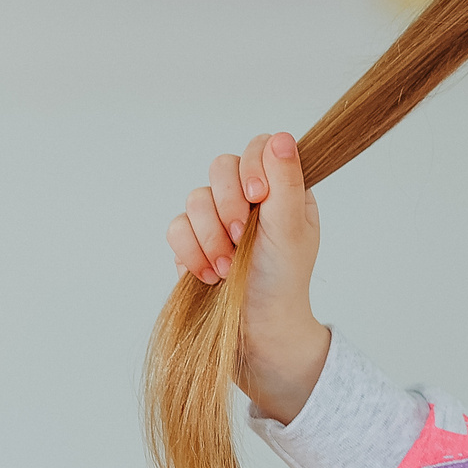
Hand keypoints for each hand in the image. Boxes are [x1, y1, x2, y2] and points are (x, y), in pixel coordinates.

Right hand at [165, 131, 329, 421]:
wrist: (258, 330)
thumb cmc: (283, 279)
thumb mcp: (291, 229)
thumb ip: (285, 183)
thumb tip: (283, 138)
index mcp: (282, 188)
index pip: (261, 147)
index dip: (253, 165)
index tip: (258, 197)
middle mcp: (249, 197)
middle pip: (221, 166)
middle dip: (227, 205)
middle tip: (241, 237)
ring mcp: (218, 217)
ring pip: (195, 198)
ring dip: (210, 236)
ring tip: (228, 267)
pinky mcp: (193, 241)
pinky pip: (175, 227)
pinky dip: (190, 252)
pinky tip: (209, 275)